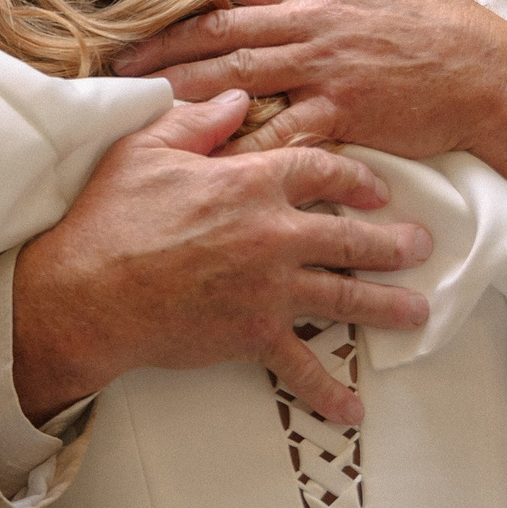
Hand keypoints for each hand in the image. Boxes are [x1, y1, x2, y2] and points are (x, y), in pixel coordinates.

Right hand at [13, 90, 433, 426]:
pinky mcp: (253, 335)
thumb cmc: (109, 218)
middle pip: (351, 237)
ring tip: (417, 312)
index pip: (321, 170)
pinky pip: (300, 366)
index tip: (376, 189)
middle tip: (420, 247)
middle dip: (392, 243)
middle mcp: (273, 234)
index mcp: (250, 182)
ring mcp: (269, 289)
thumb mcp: (145, 149)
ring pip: (345, 297)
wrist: (85, 293)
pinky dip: (328, 390)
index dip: (355, 178)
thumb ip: (196, 120)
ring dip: (386, 306)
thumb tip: (236, 98)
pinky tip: (353, 409)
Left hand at [115, 0, 506, 202]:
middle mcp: (313, 21)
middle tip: (114, 60)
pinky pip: (279, 130)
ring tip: (137, 102)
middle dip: (163, 43)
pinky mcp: (341, 112)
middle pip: (220, 29)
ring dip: (182, 88)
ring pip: (237, 76)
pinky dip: (240, 143)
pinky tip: (201, 155)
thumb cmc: (447, 22)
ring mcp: (325, 67)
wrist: (494, 75)